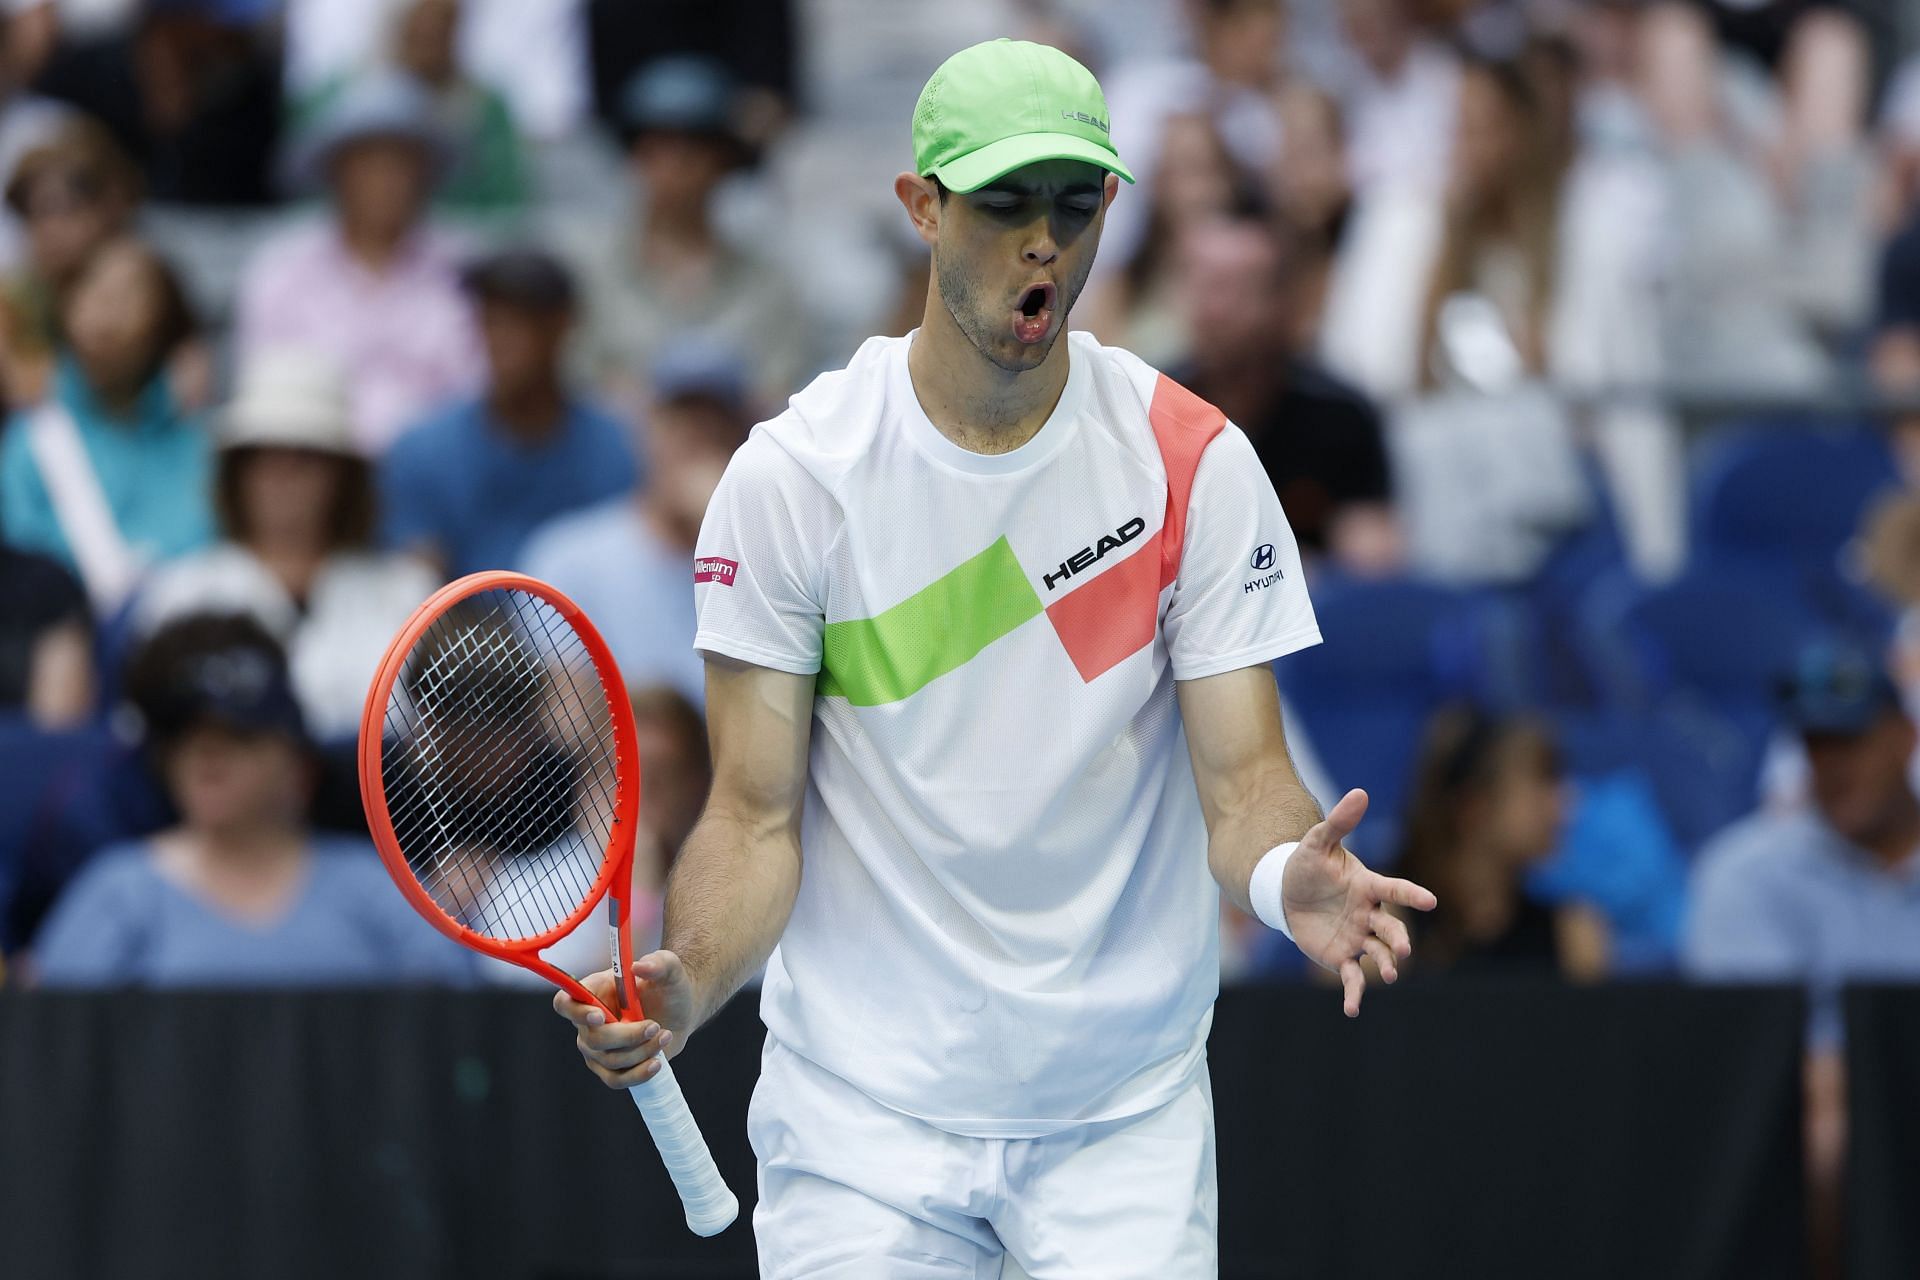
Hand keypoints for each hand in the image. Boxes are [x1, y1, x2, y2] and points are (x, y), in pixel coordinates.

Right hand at [551, 950, 699, 1088]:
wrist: (680, 1010)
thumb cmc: (668, 985)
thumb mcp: (669, 968)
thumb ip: (658, 963)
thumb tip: (640, 967)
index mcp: (592, 991)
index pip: (565, 1003)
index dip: (576, 1012)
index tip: (600, 1015)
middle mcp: (587, 1021)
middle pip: (592, 1038)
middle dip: (626, 1036)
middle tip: (655, 1026)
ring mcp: (597, 1047)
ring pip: (609, 1060)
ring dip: (641, 1051)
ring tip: (665, 1035)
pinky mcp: (611, 1068)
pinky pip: (617, 1080)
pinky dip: (638, 1074)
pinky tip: (656, 1062)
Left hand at [1281, 789, 1436, 1017]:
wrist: (1286, 891)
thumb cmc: (1307, 864)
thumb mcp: (1318, 841)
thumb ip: (1339, 821)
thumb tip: (1360, 792)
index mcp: (1368, 886)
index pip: (1395, 889)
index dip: (1411, 895)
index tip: (1430, 900)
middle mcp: (1369, 914)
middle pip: (1390, 928)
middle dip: (1398, 940)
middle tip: (1402, 950)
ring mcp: (1358, 937)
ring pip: (1378, 954)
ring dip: (1386, 965)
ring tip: (1390, 976)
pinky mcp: (1342, 956)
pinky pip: (1353, 977)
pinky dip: (1354, 993)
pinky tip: (1351, 1010)